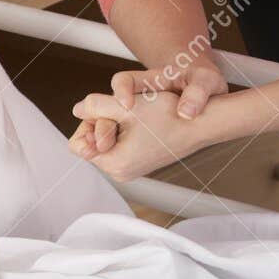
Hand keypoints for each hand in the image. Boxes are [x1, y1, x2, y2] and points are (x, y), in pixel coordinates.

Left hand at [69, 88, 201, 179]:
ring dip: (112, 125)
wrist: (200, 124)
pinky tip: (140, 122)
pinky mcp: (139, 163)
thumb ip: (96, 106)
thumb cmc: (170, 115)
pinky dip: (123, 131)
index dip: (87, 122)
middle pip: (91, 143)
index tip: (106, 110)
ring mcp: (130, 169)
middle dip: (100, 122)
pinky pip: (119, 145)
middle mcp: (121, 172)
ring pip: (105, 142)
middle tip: (121, 110)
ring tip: (133, 115)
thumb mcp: (126, 105)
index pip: (78, 144)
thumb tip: (77, 109)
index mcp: (115, 164)